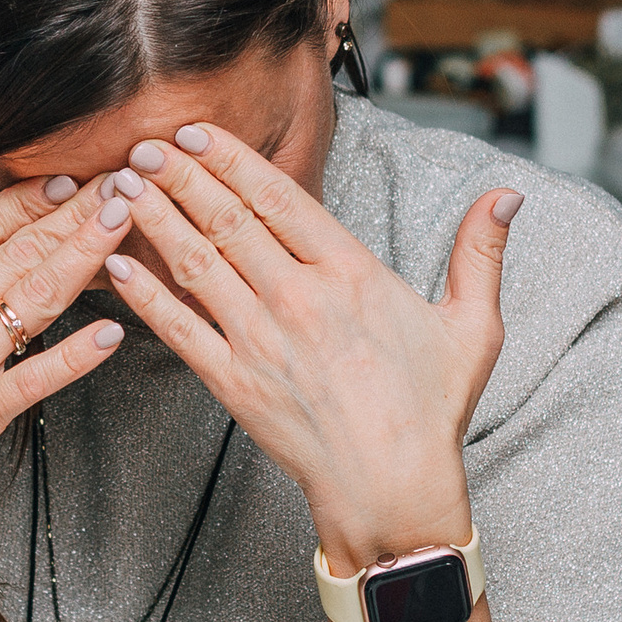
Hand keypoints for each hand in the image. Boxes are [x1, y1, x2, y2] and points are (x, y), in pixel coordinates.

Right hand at [0, 171, 140, 544]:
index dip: (23, 200)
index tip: (64, 177)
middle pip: (19, 252)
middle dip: (78, 215)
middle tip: (129, 181)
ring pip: (38, 299)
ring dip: (88, 258)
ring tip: (130, 223)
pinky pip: (37, 377)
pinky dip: (77, 355)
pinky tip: (115, 330)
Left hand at [103, 122, 517, 564]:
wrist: (393, 490)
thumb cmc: (430, 411)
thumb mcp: (473, 326)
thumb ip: (480, 253)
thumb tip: (506, 195)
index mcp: (351, 274)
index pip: (279, 197)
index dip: (230, 158)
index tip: (196, 132)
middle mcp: (299, 299)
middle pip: (227, 219)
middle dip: (179, 175)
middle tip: (143, 142)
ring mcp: (261, 341)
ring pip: (195, 262)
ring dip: (155, 218)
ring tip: (121, 185)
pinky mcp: (234, 384)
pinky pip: (178, 328)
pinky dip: (144, 293)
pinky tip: (116, 263)